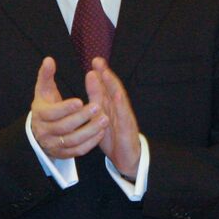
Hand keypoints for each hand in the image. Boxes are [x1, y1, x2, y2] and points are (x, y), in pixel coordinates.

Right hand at [30, 57, 105, 158]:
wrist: (39, 130)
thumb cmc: (45, 106)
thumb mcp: (43, 90)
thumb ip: (46, 75)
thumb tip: (49, 60)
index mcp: (40, 115)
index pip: (52, 113)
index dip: (65, 108)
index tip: (80, 100)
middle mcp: (44, 132)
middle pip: (64, 127)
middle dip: (82, 118)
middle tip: (98, 107)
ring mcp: (53, 145)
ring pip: (72, 140)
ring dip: (90, 131)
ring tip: (104, 119)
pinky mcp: (62, 154)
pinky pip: (78, 150)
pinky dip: (90, 143)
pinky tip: (101, 132)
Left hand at [86, 57, 140, 179]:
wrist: (126, 158)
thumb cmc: (113, 138)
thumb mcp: (100, 117)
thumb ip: (96, 100)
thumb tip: (90, 80)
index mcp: (111, 106)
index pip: (105, 87)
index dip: (100, 74)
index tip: (94, 61)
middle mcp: (118, 109)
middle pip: (112, 88)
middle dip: (105, 74)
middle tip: (98, 61)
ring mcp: (124, 117)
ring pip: (119, 98)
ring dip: (113, 85)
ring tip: (106, 73)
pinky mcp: (127, 127)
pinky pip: (124, 115)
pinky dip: (121, 104)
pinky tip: (118, 95)